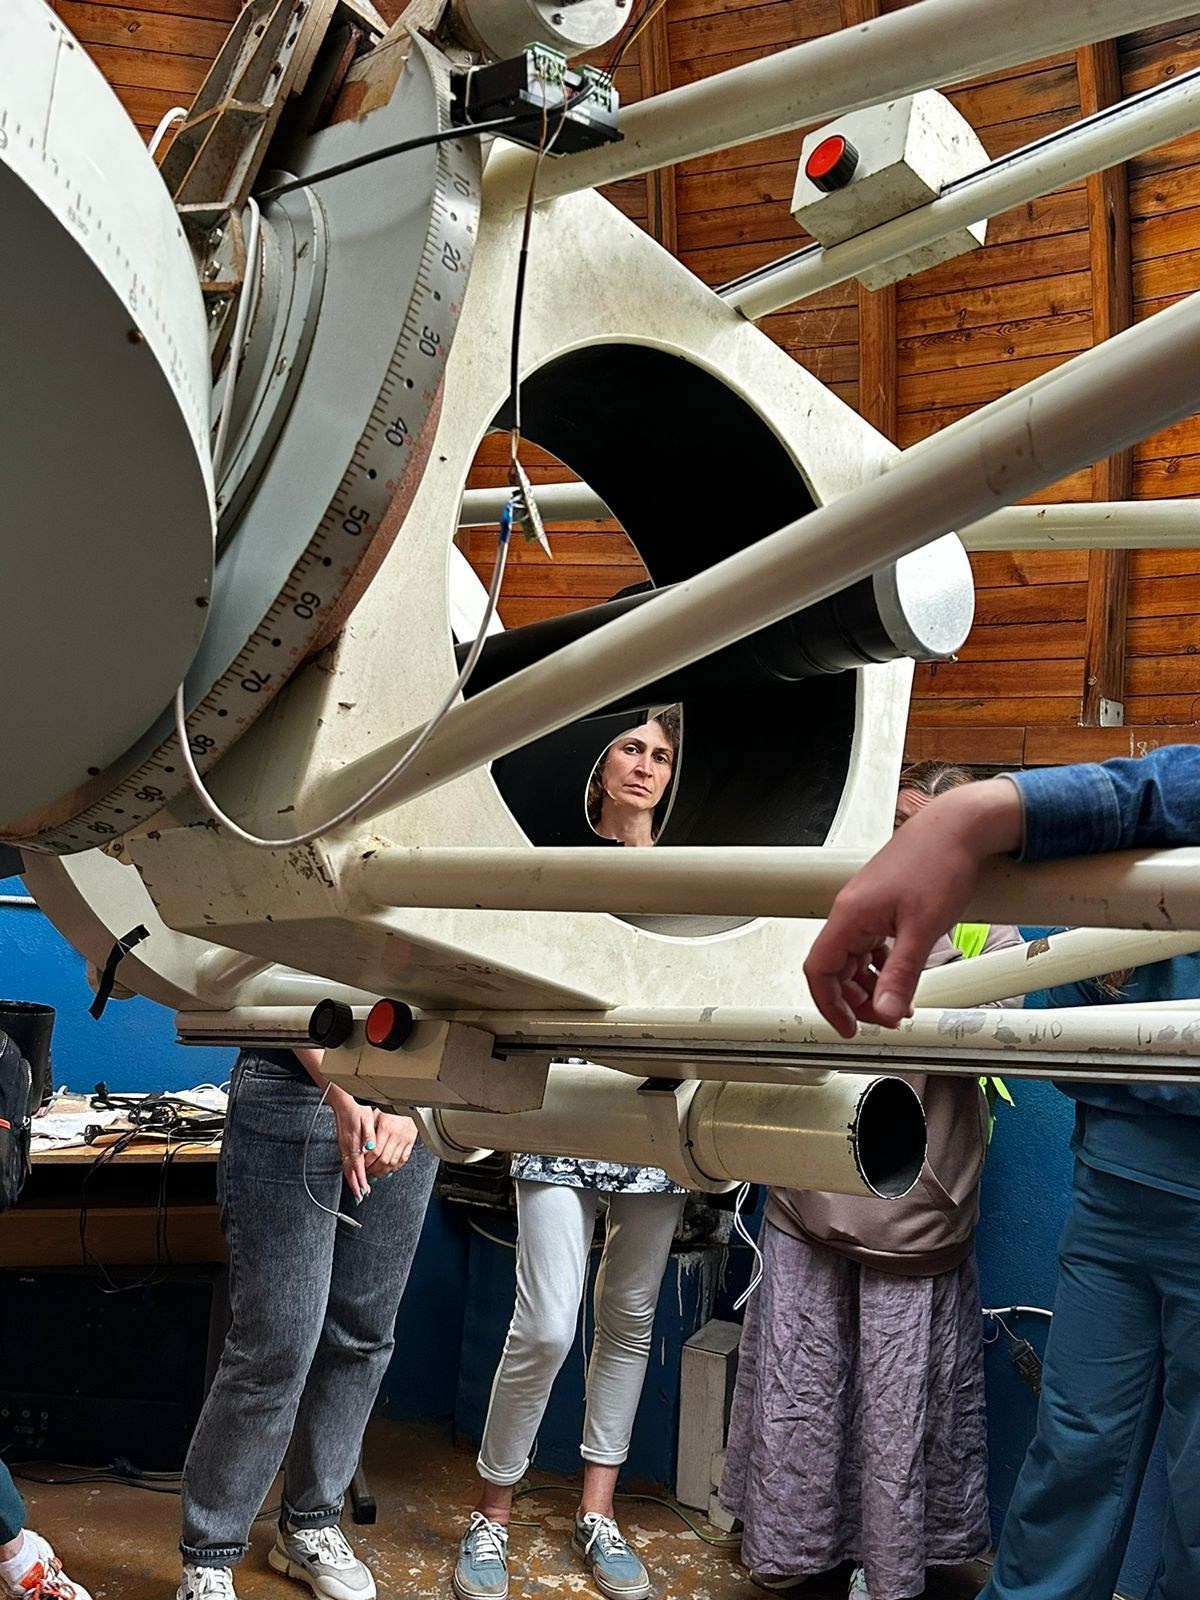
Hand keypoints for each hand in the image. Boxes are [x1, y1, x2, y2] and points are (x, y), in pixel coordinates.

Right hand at [330, 1090, 377, 1201]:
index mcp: (353, 1142)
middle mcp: (346, 1147)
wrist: (343, 1101)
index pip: (357, 1166)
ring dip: (352, 1180)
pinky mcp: (342, 1144)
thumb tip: (371, 1147)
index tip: (364, 1190)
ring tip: (357, 1191)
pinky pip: (345, 1162)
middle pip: (349, 1171)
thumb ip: (369, 1134)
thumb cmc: (356, 1109)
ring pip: (346, 1168)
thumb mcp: (367, 1119)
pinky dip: (349, 1172)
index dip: (361, 1179)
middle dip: (355, 1185)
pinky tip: (353, 1175)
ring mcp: (343, 1146)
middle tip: (360, 1197)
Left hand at [364, 1112, 418, 1176]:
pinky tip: (389, 1169)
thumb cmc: (390, 1109)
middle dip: (374, 1169)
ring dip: (383, 1171)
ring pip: (393, 1163)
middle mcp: (396, 1136)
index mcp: (386, 1128)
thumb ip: (369, 1131)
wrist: (408, 1104)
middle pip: (384, 1160)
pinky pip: (403, 1160)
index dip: (368, 1162)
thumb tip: (362, 1146)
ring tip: (376, 1173)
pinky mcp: (410, 1143)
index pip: (375, 1152)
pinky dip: (395, 1167)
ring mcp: (404, 1140)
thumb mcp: (376, 1115)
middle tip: (368, 1172)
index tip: (363, 1164)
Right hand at [804, 779, 1022, 1036]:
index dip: (830, 1005)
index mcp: (850, 916)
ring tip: (897, 1002)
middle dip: (856, 1000)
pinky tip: (901, 972)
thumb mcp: (922, 928)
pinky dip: (882, 965)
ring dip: (870, 984)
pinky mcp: (883, 904)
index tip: (851, 1028)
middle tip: (884, 1018)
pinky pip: (870, 944)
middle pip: (835, 968)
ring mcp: (866, 907)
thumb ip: (902, 974)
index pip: (820, 971)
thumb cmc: (938, 861)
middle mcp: (852, 911)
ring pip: (854, 958)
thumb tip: (887, 1011)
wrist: (959, 828)